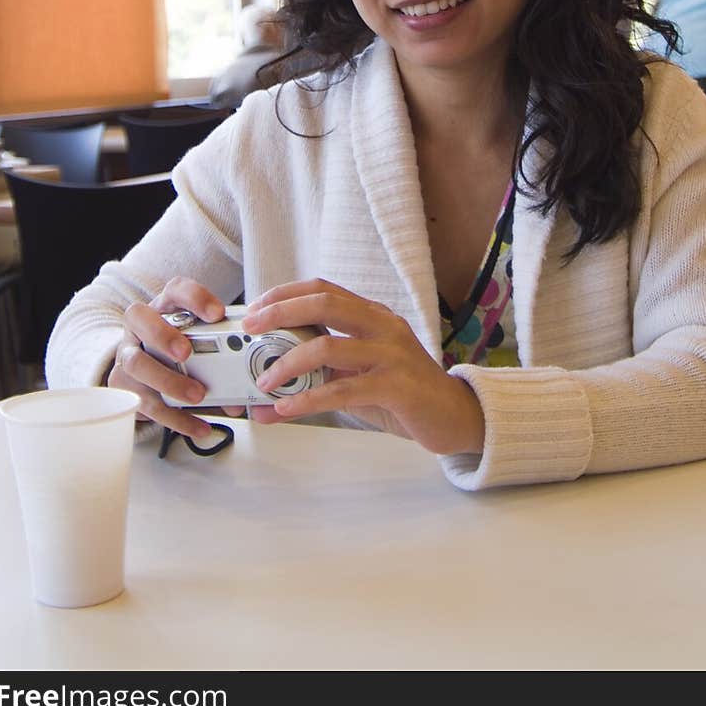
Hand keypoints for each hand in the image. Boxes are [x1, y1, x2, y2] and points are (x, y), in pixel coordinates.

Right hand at [107, 277, 244, 439]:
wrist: (141, 367)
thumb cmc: (176, 348)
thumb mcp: (196, 341)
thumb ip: (221, 356)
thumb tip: (245, 390)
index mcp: (164, 306)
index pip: (175, 289)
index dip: (195, 298)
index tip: (217, 314)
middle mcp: (140, 325)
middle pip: (139, 317)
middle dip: (163, 335)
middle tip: (186, 353)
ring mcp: (127, 353)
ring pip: (137, 363)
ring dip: (168, 380)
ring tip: (197, 395)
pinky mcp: (123, 385)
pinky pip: (144, 403)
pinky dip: (175, 417)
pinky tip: (199, 425)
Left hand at [241, 279, 484, 456]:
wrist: (455, 417)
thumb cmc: (401, 395)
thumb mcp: (359, 376)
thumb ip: (319, 375)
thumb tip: (265, 386)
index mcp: (373, 315)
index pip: (324, 288)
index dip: (285, 293)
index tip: (254, 308)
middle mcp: (383, 325)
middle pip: (324, 303)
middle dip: (279, 313)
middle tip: (249, 330)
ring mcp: (392, 353)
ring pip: (328, 346)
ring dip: (287, 363)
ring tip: (263, 382)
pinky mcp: (397, 386)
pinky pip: (342, 390)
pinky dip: (307, 399)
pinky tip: (286, 408)